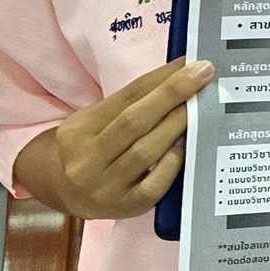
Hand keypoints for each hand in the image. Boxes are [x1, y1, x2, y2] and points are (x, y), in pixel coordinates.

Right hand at [32, 57, 214, 218]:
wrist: (66, 193)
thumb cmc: (92, 148)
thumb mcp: (96, 121)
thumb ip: (131, 102)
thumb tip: (179, 73)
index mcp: (79, 129)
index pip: (126, 96)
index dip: (161, 78)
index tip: (190, 62)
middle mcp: (87, 159)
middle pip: (134, 121)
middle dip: (172, 94)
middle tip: (203, 74)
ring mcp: (104, 186)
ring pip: (144, 151)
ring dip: (176, 125)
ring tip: (200, 107)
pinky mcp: (124, 207)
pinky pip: (153, 185)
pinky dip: (172, 163)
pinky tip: (186, 146)